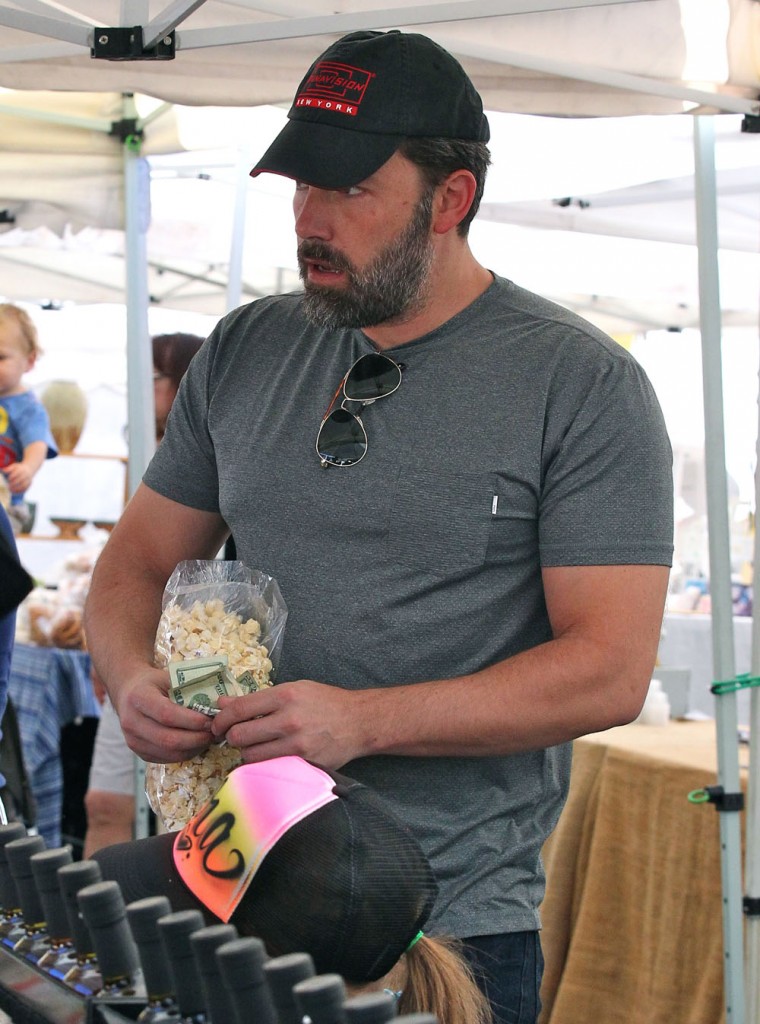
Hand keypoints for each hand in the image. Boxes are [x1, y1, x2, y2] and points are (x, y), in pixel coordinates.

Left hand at [4, 462, 32, 493]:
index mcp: (22, 470)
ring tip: (11, 490)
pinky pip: (25, 488)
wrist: (29, 469)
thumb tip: (4, 470)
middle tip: (8, 487)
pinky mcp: (29, 484)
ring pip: (23, 485)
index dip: (12, 477)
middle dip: (14, 484)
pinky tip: (15, 492)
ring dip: (17, 489)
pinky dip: (20, 491)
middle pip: (20, 480)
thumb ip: (9, 468)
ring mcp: (28, 480)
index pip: (16, 474)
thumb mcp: (14, 466)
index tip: (8, 480)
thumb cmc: (19, 468)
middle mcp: (26, 475)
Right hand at [110, 666, 213, 762]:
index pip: (167, 714)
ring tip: (209, 738)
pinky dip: (185, 753)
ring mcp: (133, 740)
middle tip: (215, 732)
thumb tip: (219, 705)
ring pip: (169, 753)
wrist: (128, 692)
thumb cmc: (153, 683)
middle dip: (196, 738)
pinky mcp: (139, 752)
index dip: (191, 721)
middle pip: (168, 739)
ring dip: (194, 748)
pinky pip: (166, 759)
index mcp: (138, 698)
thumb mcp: (168, 677)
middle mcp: (131, 721)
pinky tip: (197, 744)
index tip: (210, 720)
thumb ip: (188, 689)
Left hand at [211, 680, 364, 769]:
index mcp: (285, 695)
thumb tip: (223, 703)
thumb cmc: (325, 702)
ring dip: (246, 752)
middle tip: (235, 735)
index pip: (238, 709)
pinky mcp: (302, 763)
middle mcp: (288, 720)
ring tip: (254, 746)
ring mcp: (296, 744)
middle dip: (231, 737)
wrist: (359, 721)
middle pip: (239, 735)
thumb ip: (258, 698)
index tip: (218, 723)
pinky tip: (268, 756)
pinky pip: (268, 767)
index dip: (221, 718)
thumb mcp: (293, 689)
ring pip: (250, 756)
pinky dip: (262, 764)